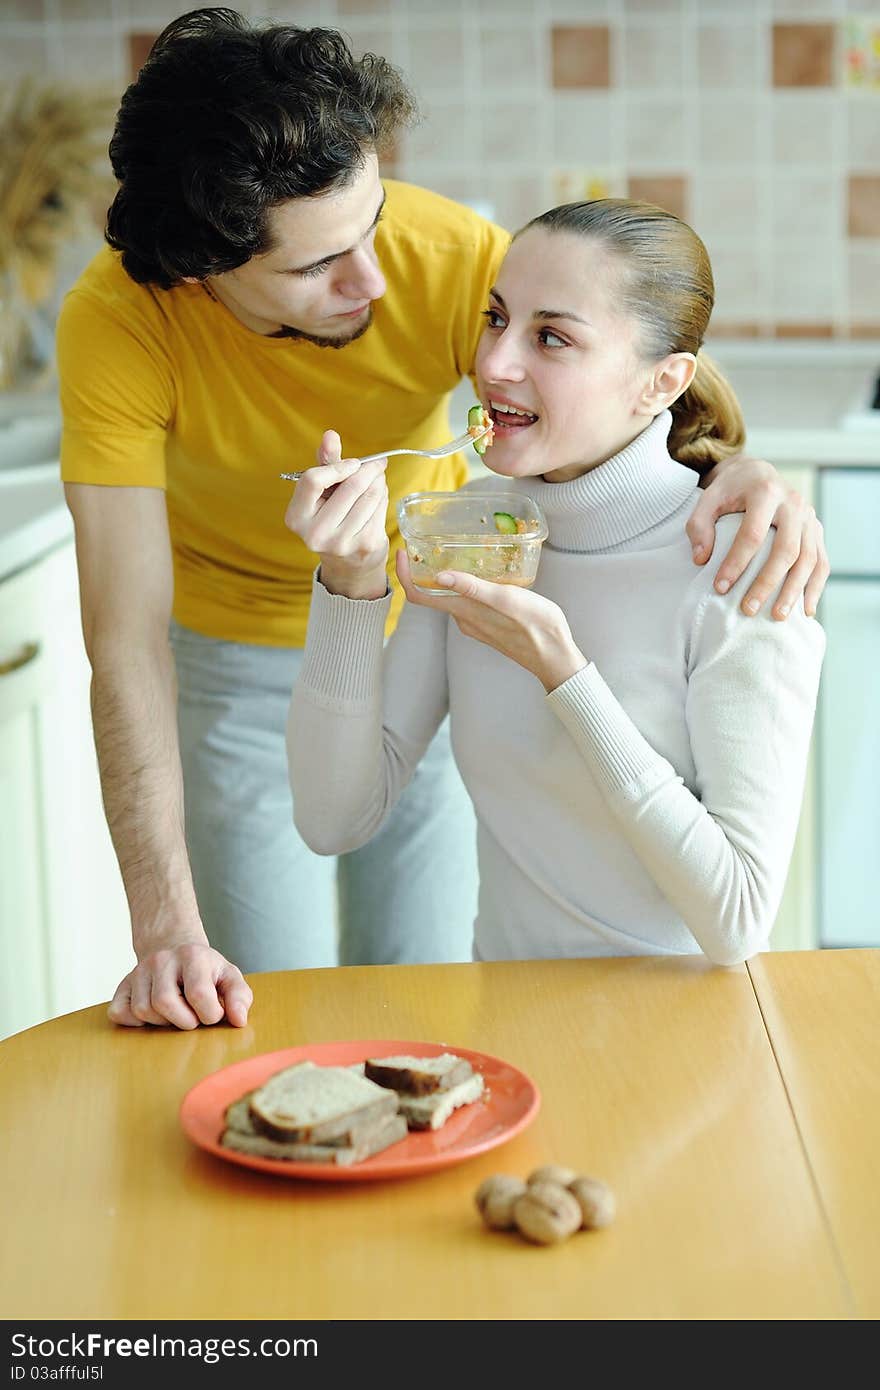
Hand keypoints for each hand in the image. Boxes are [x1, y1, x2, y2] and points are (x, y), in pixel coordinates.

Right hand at [107, 944, 252, 1029]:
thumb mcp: (229, 977)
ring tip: (175, 1012)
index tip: (213, 1013)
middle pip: (165, 1003)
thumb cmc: (206, 971)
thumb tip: (238, 1020)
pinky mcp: (122, 986)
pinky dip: (135, 1022)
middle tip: (193, 1016)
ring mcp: (138, 971)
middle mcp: (162, 959)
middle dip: (184, 1021)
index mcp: (193, 955)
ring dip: (162, 1022)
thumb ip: (239, 997)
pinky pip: (119, 1013)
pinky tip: (153, 1015)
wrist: (175, 949)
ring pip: (143, 1010)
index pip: (198, 994)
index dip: (209, 1014)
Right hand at [284, 430, 388, 599]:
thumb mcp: (322, 492)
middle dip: (368, 470)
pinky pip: (380, 509)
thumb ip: (325, 463)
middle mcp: (315, 534)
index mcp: (296, 517)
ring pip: (370, 496)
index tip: (353, 463)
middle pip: (350, 486)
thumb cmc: (331, 517)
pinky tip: (379, 498)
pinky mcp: (365, 547)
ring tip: (377, 481)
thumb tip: (330, 435)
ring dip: (378, 482)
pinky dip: (383, 498)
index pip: (313, 479)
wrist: (348, 564)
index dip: (337, 466)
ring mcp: (341, 543)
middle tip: (378, 464)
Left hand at [396, 550, 586, 692]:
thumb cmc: (537, 627)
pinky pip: (469, 602)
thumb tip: (440, 576)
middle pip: (432, 594)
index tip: (403, 552)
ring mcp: (476, 623)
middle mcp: (464, 619)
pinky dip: (467, 585)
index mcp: (464, 612)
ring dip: (448, 576)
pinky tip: (483, 572)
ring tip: (458, 551)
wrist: (555, 657)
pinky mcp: (489, 625)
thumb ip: (473, 588)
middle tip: (429, 543)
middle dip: (426, 570)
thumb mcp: (506, 600)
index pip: (419, 596)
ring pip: (451, 597)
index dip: (405, 574)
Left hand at [686, 454, 828, 618]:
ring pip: (809, 559)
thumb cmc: (730, 490)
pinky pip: (822, 562)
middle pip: (786, 549)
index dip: (736, 563)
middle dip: (767, 583)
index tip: (720, 587)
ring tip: (777, 616)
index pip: (752, 534)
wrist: (758, 473)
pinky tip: (804, 611)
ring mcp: (810, 518)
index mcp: (766, 492)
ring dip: (794, 591)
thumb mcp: (708, 499)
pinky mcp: (817, 530)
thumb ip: (699, 526)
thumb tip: (701, 560)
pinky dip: (815, 587)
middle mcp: (794, 504)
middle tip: (748, 609)